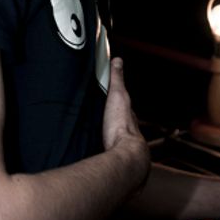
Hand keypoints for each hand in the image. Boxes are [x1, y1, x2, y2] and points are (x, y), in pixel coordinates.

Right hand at [102, 58, 149, 188]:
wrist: (124, 156)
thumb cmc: (122, 126)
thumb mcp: (118, 96)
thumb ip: (117, 79)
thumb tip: (117, 60)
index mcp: (128, 117)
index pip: (123, 107)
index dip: (116, 102)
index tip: (107, 96)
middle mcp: (127, 133)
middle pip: (117, 124)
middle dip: (109, 120)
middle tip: (96, 115)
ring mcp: (120, 147)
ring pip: (112, 139)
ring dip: (104, 136)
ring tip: (90, 133)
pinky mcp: (111, 159)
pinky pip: (105, 151)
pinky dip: (99, 149)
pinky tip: (91, 151)